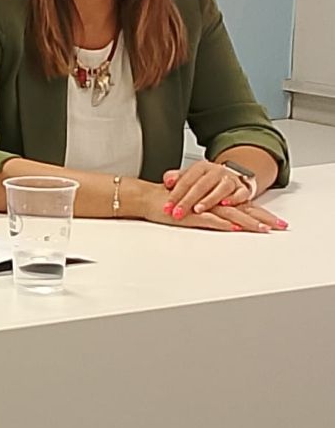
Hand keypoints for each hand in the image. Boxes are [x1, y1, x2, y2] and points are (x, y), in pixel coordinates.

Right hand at [139, 183, 284, 232]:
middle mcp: (213, 203)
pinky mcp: (190, 214)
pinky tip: (234, 228)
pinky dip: (222, 224)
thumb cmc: (170, 203)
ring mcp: (202, 208)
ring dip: (248, 222)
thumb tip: (227, 224)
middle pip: (244, 211)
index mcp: (216, 201)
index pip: (244, 207)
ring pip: (230, 215)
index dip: (262, 214)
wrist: (148, 197)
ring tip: (263, 229)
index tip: (277, 222)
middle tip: (280, 226)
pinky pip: (209, 219)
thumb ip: (210, 214)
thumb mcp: (195, 208)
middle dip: (264, 219)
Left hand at [162, 160, 251, 215]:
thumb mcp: (189, 177)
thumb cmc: (205, 181)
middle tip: (177, 213)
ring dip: (208, 200)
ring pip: (220, 188)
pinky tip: (225, 204)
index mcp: (201, 167)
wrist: (228, 178)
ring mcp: (231, 180)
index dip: (175, 195)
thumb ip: (176, 178)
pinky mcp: (243, 189)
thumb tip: (167, 180)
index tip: (167, 207)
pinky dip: (234, 198)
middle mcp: (217, 171)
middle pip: (201, 186)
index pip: (186, 180)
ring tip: (198, 209)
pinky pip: (240, 193)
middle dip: (187, 201)